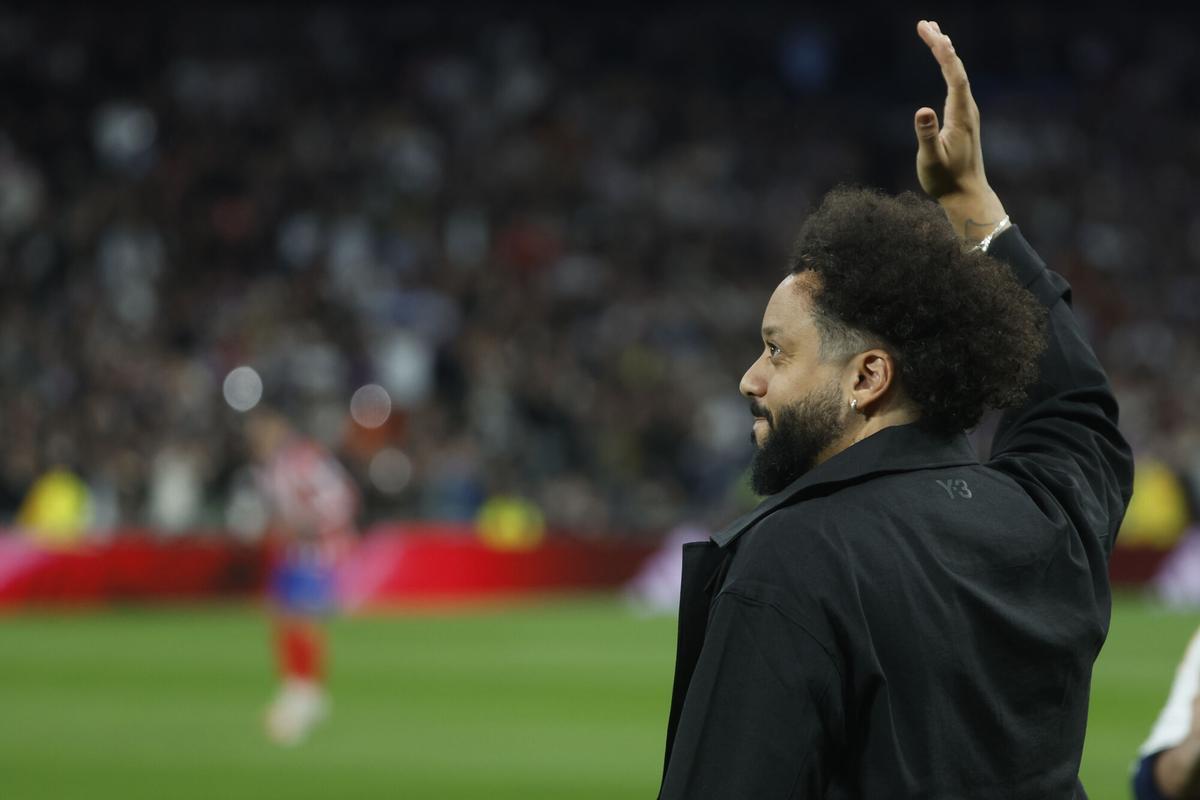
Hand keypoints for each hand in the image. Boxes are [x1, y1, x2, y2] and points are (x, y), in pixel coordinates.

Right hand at [914, 20, 1005, 240]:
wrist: (967, 195)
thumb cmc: (946, 180)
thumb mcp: (931, 160)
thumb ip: (926, 135)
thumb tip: (921, 110)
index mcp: (961, 114)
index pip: (954, 75)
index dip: (943, 53)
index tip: (931, 33)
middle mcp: (967, 108)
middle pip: (957, 68)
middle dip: (941, 44)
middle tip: (924, 23)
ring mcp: (966, 112)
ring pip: (958, 73)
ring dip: (945, 52)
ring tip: (932, 32)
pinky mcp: (962, 118)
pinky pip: (956, 83)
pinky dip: (947, 67)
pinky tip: (943, 63)